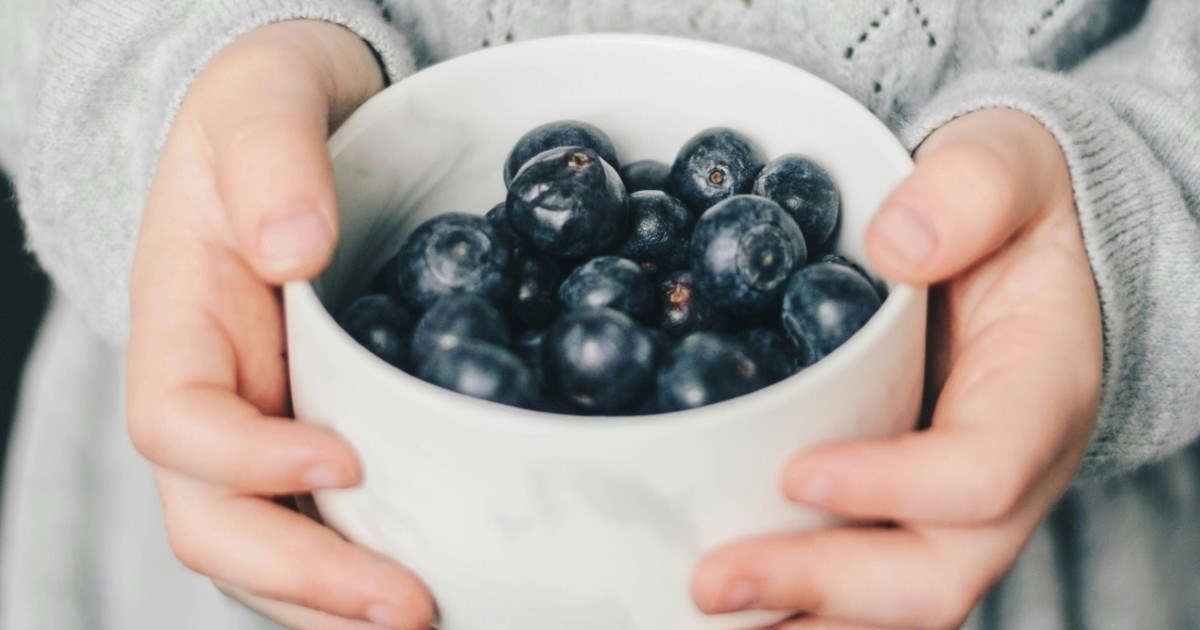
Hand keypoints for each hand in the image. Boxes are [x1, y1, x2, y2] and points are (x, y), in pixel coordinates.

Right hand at [126, 21, 433, 628]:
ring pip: (269, 544)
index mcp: (182, 322)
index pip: (179, 424)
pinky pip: (328, 518)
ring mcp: (267, 420)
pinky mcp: (323, 426)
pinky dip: (365, 565)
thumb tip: (300, 251)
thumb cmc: (271, 106)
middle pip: (217, 522)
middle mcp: (218, 392)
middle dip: (303, 578)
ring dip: (335, 602)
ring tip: (430, 619)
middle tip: (408, 606)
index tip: (345, 461)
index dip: (246, 462)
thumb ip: (269, 159)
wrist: (304, 123)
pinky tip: (442, 579)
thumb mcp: (263, 96)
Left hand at [691, 109, 1102, 628]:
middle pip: (934, 575)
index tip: (796, 473)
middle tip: (712, 582)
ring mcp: (947, 509)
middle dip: (824, 589)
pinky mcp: (897, 512)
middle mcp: (1000, 478)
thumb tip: (895, 244)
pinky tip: (718, 606)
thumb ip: (968, 189)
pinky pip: (856, 587)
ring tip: (702, 614)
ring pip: (892, 606)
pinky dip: (792, 607)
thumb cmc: (1004, 207)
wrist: (1003, 245)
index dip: (896, 485)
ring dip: (798, 621)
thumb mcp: (1002, 166)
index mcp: (1035, 395)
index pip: (983, 472)